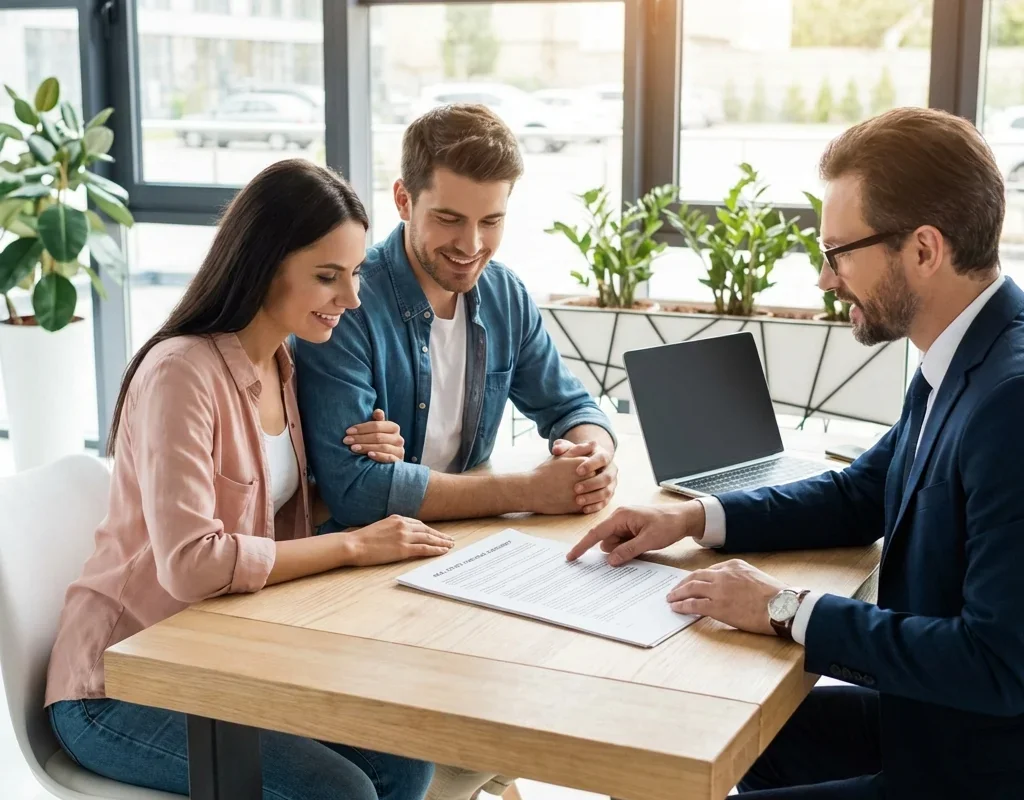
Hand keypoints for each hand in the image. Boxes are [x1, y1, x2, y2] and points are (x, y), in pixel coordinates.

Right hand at [340, 515, 453, 566]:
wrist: (353, 544)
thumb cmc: (361, 539)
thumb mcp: (379, 526)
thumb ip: (391, 528)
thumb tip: (398, 535)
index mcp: (396, 518)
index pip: (418, 524)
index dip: (429, 530)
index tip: (436, 533)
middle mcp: (403, 525)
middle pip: (427, 530)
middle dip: (439, 535)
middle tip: (449, 539)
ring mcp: (404, 536)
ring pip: (429, 539)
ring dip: (441, 542)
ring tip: (449, 545)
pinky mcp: (403, 549)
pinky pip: (424, 549)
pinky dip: (435, 550)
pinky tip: (442, 551)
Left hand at [343, 409, 404, 462]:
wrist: (387, 460)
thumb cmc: (379, 442)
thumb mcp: (377, 431)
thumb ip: (377, 421)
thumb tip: (378, 411)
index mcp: (393, 427)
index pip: (377, 426)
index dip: (362, 428)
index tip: (348, 431)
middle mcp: (398, 438)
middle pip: (378, 437)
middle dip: (360, 438)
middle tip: (347, 440)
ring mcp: (399, 450)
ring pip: (382, 447)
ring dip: (366, 447)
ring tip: (353, 448)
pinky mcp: (398, 461)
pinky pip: (389, 458)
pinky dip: (379, 456)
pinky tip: (369, 455)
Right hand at [525, 455, 591, 514]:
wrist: (532, 491)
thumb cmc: (546, 472)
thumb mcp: (562, 457)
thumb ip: (580, 449)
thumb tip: (595, 443)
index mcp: (583, 464)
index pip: (596, 467)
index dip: (587, 472)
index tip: (575, 474)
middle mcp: (585, 478)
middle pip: (597, 480)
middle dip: (588, 483)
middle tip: (571, 485)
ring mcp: (583, 493)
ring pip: (594, 494)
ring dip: (588, 494)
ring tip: (571, 493)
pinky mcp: (579, 507)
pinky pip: (589, 505)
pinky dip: (584, 504)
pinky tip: (571, 501)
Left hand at [551, 439, 617, 513]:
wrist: (584, 467)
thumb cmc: (575, 457)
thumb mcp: (570, 450)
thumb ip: (563, 447)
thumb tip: (556, 449)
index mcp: (604, 455)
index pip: (602, 458)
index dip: (591, 465)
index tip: (577, 471)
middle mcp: (611, 469)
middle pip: (607, 477)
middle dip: (592, 483)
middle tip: (576, 488)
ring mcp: (611, 483)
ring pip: (607, 492)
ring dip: (593, 497)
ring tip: (578, 500)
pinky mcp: (609, 495)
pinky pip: (605, 502)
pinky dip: (595, 506)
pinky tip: (583, 509)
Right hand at [566, 503, 703, 564]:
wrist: (685, 518)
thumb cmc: (668, 524)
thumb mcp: (649, 540)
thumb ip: (627, 551)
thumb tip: (609, 561)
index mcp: (621, 516)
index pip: (596, 533)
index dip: (582, 546)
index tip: (571, 557)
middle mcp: (620, 519)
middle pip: (606, 542)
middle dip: (616, 551)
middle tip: (637, 549)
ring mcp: (626, 524)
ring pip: (615, 545)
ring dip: (624, 551)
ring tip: (645, 546)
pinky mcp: (631, 530)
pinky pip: (623, 544)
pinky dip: (629, 549)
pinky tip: (643, 547)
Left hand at [666, 559, 786, 634]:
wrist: (782, 606)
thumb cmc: (776, 595)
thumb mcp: (755, 576)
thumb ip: (740, 578)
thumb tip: (731, 588)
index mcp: (733, 565)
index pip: (709, 570)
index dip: (697, 577)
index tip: (691, 582)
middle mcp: (723, 574)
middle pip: (696, 576)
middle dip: (683, 582)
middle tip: (675, 589)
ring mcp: (719, 590)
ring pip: (691, 588)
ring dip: (678, 593)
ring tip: (671, 598)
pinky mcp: (717, 606)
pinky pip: (694, 604)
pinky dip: (682, 605)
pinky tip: (676, 608)